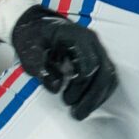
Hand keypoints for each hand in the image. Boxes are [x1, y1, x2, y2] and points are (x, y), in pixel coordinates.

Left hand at [11, 4, 119, 119]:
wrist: (35, 23)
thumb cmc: (32, 36)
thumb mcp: (28, 50)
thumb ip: (40, 67)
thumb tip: (57, 87)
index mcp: (77, 36)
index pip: (90, 65)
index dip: (81, 86)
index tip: (66, 100)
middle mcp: (93, 42)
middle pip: (105, 72)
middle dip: (93, 97)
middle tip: (77, 114)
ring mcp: (97, 49)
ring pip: (110, 76)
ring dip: (98, 98)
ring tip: (81, 112)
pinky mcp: (98, 57)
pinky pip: (107, 77)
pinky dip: (100, 93)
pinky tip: (88, 104)